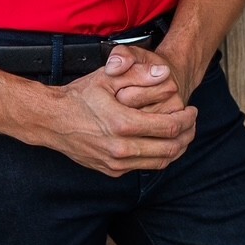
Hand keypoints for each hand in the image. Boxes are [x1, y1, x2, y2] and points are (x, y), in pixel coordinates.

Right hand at [45, 49, 196, 176]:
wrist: (52, 121)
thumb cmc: (79, 96)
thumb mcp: (107, 77)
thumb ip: (139, 75)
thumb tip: (165, 74)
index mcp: (123, 124)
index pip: (170, 127)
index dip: (187, 119)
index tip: (192, 110)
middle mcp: (121, 149)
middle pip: (170, 148)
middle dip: (187, 135)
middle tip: (192, 122)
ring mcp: (116, 163)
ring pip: (160, 162)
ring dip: (177, 148)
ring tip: (182, 133)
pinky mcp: (112, 171)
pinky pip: (144, 167)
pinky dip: (158, 156)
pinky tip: (161, 143)